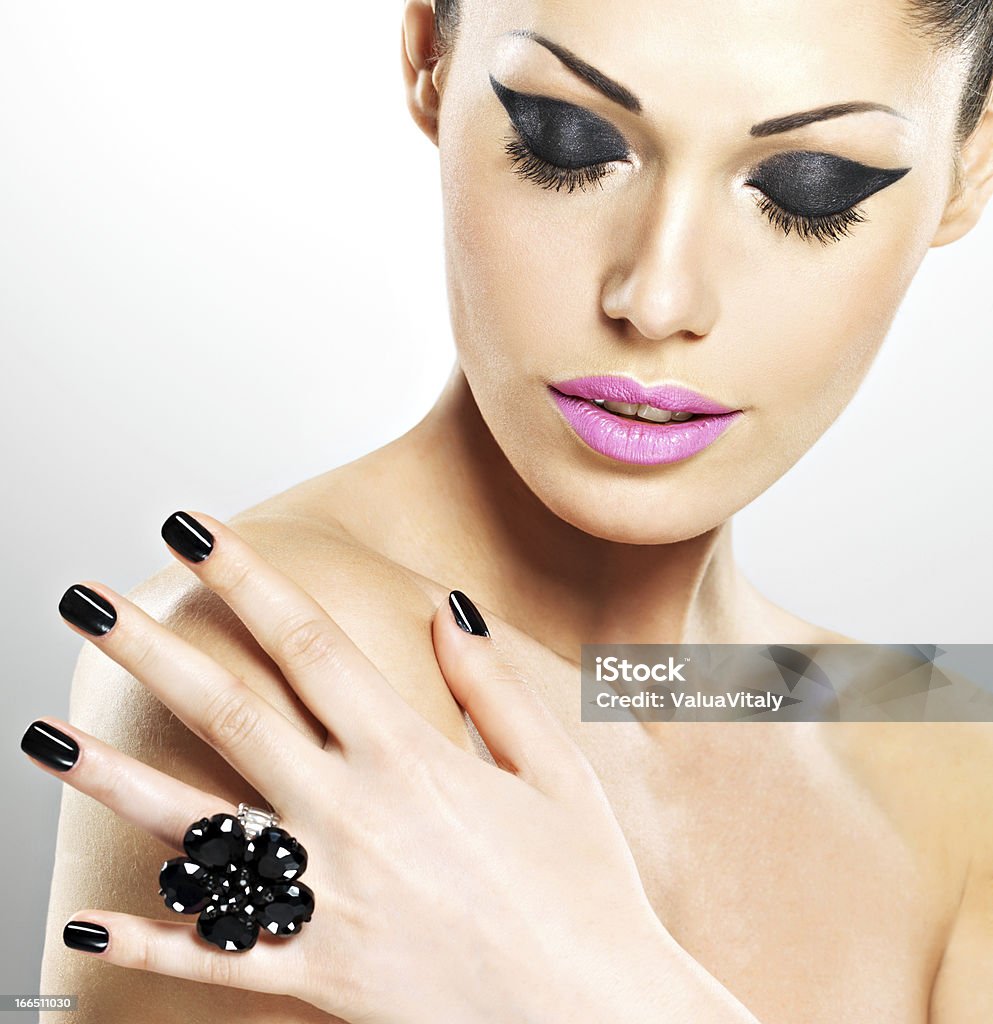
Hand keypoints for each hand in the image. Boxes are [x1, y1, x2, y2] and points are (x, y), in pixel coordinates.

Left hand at [23, 511, 755, 1022]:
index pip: (308, 643)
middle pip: (231, 714)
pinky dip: (150, 941)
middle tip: (85, 600)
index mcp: (410, 758)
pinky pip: (218, 959)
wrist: (595, 1017)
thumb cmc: (585, 889)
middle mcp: (351, 816)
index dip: (246, 578)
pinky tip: (88, 920)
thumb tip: (449, 609)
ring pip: (195, 828)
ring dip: (111, 776)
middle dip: (152, 649)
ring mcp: (325, 898)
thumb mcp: (554, 771)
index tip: (193, 531)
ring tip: (39, 736)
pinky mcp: (317, 975)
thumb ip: (491, 687)